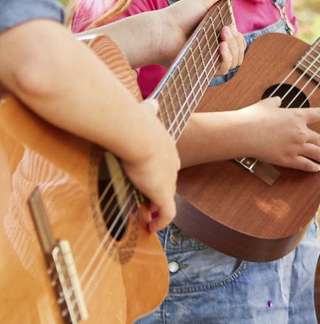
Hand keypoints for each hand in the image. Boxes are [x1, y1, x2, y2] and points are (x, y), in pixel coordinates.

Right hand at [119, 99, 180, 232]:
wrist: (137, 133)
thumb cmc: (136, 123)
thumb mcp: (145, 114)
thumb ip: (148, 111)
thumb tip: (152, 103)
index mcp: (167, 148)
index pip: (165, 165)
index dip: (155, 175)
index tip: (144, 182)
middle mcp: (171, 164)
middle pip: (166, 182)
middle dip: (154, 193)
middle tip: (142, 203)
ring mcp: (168, 180)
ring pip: (165, 199)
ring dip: (155, 209)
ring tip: (143, 218)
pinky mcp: (163, 194)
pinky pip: (167, 214)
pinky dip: (161, 222)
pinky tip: (151, 228)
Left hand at [154, 0, 246, 65]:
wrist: (162, 32)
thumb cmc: (179, 15)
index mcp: (216, 33)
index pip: (238, 39)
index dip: (237, 34)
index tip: (229, 25)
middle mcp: (215, 47)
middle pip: (240, 50)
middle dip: (237, 40)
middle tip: (224, 30)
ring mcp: (210, 59)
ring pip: (236, 61)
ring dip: (234, 49)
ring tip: (222, 40)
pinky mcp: (204, 68)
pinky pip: (225, 69)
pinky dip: (227, 58)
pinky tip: (221, 48)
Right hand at [240, 97, 319, 170]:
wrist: (244, 132)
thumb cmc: (253, 116)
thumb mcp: (266, 104)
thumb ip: (275, 102)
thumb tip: (278, 100)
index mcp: (297, 115)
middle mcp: (300, 131)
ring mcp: (296, 146)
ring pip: (317, 153)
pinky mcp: (288, 159)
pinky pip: (306, 164)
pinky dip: (313, 167)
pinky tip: (316, 169)